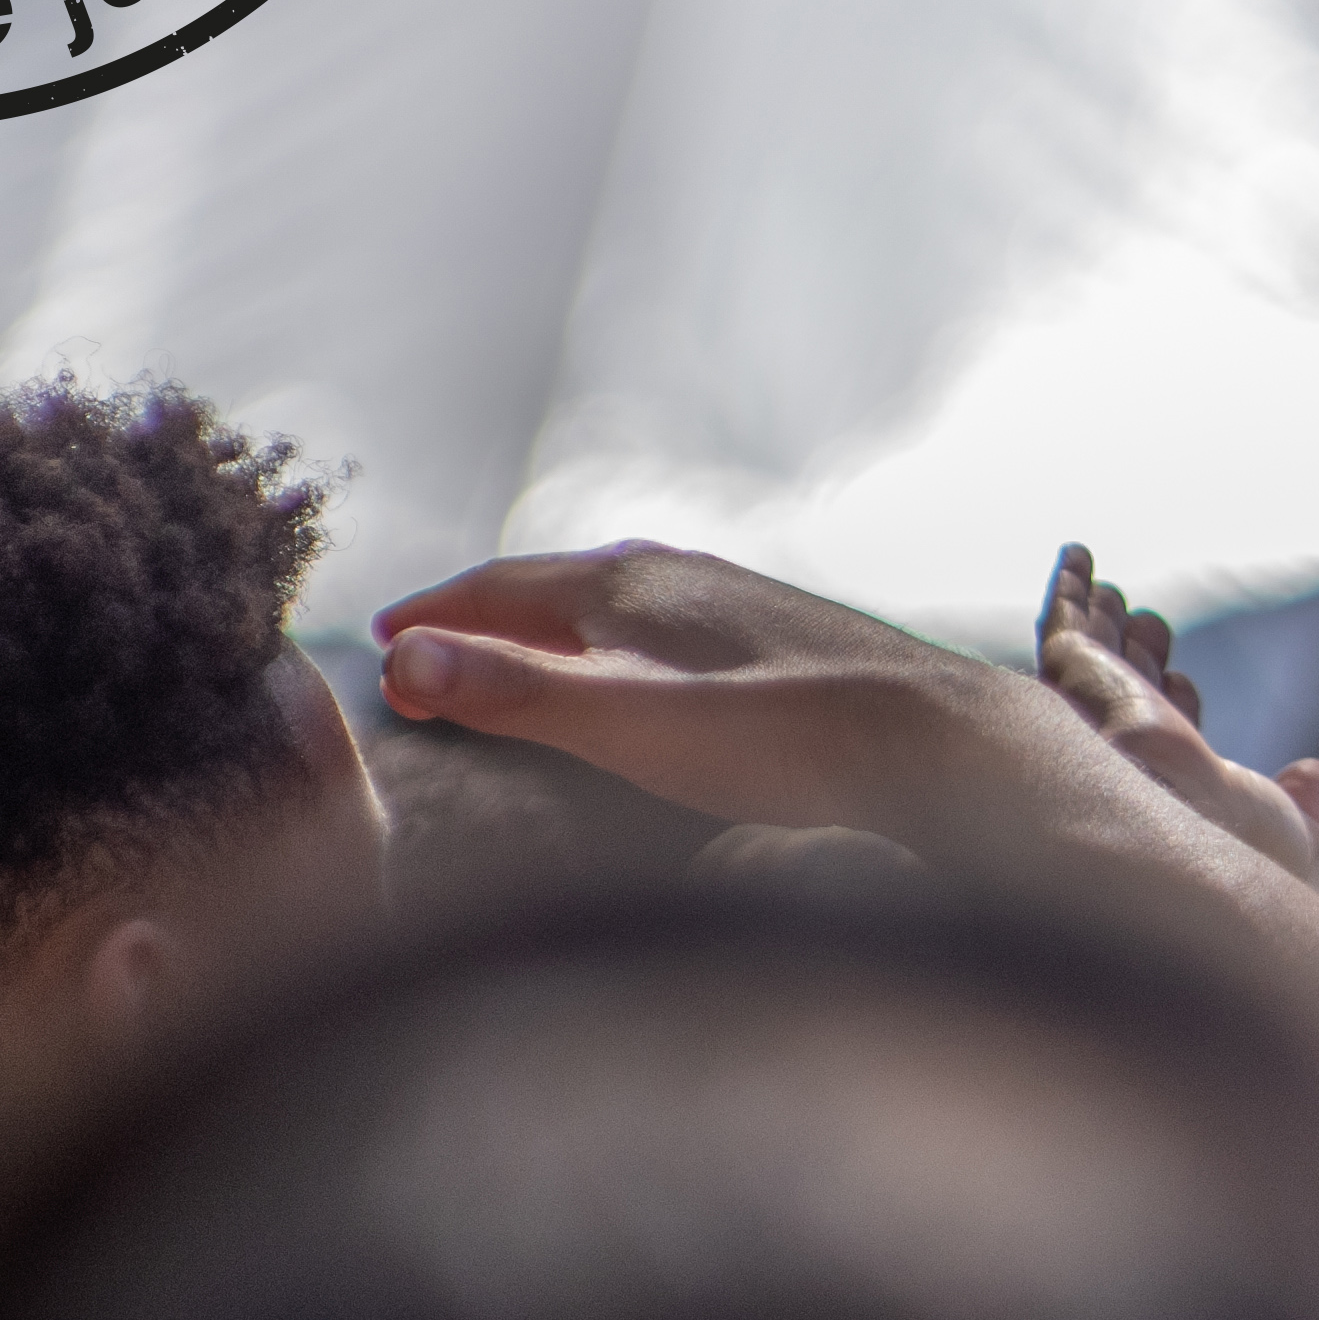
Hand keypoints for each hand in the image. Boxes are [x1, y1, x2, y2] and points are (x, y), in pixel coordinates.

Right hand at [374, 542, 1103, 839]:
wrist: (940, 744)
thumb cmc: (784, 740)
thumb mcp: (630, 725)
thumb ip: (516, 693)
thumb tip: (401, 661)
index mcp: (629, 585)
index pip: (500, 587)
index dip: (433, 616)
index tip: (379, 640)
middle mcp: (681, 575)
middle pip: (554, 588)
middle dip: (485, 617)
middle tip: (427, 648)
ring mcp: (738, 601)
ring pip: (618, 603)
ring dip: (555, 629)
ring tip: (519, 657)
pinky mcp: (786, 639)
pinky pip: (670, 626)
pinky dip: (620, 646)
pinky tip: (647, 677)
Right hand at [1038, 544, 1318, 880]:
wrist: (1172, 838)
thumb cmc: (1231, 845)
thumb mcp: (1286, 828)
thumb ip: (1302, 804)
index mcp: (1174, 777)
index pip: (1167, 730)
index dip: (1176, 703)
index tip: (1183, 684)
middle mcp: (1127, 743)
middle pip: (1127, 686)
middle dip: (1137, 655)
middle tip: (1150, 624)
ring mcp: (1096, 709)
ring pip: (1092, 651)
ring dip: (1100, 617)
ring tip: (1107, 588)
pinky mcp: (1074, 673)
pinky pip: (1063, 623)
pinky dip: (1068, 587)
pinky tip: (1076, 554)